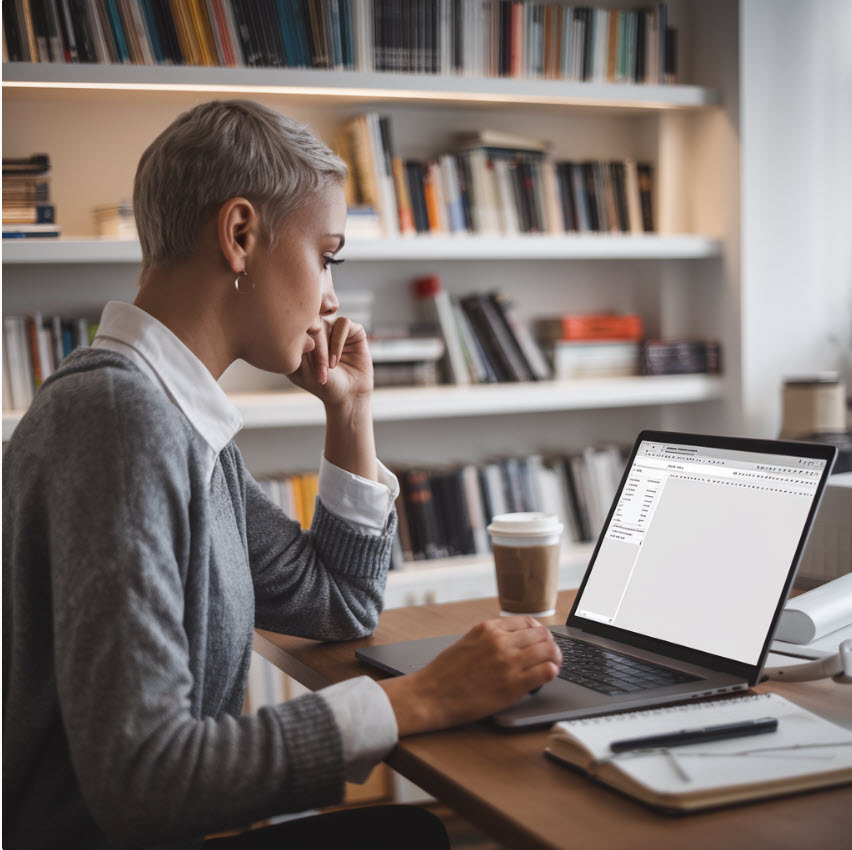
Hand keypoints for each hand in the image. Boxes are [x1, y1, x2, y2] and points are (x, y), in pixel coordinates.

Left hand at [287, 315, 372, 405]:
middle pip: (308, 320)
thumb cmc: (324, 384)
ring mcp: (335, 328)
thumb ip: (297, 346)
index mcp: (302, 336)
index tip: (304, 365)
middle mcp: (318, 329)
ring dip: (325, 346)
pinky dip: (338, 342)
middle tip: (320, 368)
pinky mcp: (353, 329)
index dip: (297, 340)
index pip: (293, 323)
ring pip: (324, 321)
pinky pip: (343, 323)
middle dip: (313, 345)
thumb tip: (296, 323)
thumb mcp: (302, 368)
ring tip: (329, 367)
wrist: (349, 395)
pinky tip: (336, 361)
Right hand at [379, 617, 561, 735]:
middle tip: (551, 654)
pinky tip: (547, 676)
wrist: (430, 695)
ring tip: (553, 665)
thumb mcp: (467, 642)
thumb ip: (490, 638)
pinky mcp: (511, 686)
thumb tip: (514, 640)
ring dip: (554, 657)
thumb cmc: (445, 672)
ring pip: (548, 651)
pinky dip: (551, 672)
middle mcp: (500, 642)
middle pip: (542, 635)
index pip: (528, 622)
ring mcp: (507, 663)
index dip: (539, 632)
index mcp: (488, 628)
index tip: (541, 640)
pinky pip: (545, 672)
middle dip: (549, 644)